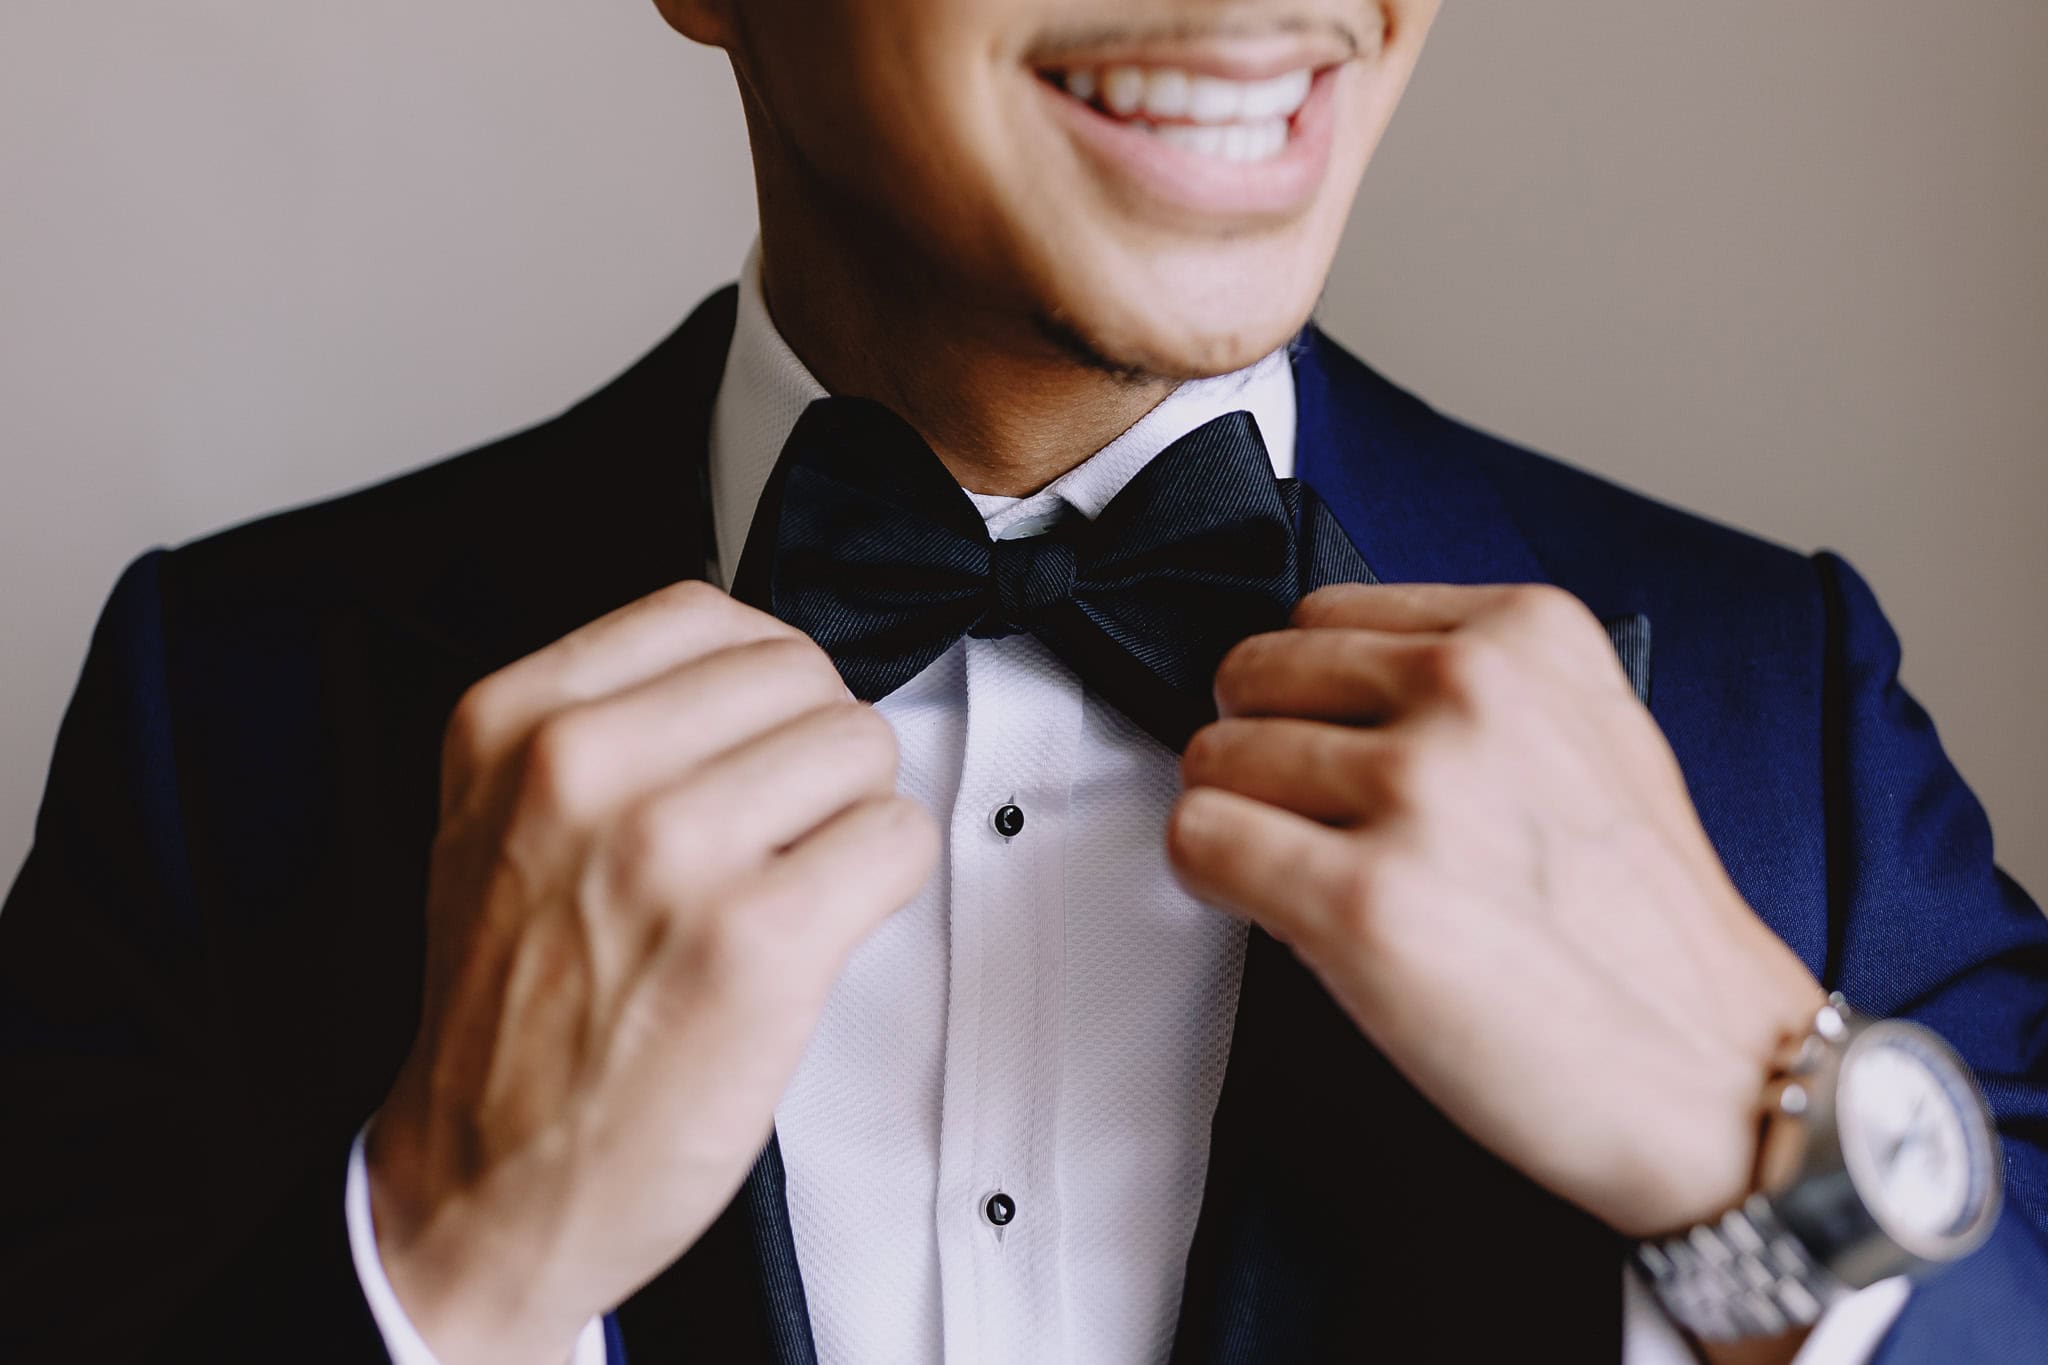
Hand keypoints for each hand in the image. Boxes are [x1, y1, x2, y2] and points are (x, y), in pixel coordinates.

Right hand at [365, 582, 936, 1364]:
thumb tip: (759, 667)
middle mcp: (581, 770)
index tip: (754, 743)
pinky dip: (885, 879)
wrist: (485, 1186)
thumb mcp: (497, 822)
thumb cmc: (511, 1014)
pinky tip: (822, 924)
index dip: (757, 684)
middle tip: (778, 828)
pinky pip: (896, 838)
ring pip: (860, 746)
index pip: (706, 613)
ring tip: (791, 881)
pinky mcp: (756, 941)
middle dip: (812, 748)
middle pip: (798, 672)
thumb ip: (603, 722)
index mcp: (512, 723)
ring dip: (852, 813)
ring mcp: (670, 851)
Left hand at [1167, 582, 1823, 1236]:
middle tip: (1317, 823)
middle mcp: (1471, 691)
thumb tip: (1324, 682)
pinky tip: (1278, 908)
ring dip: (1242, 820)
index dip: (1313, 698)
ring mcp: (1417, 791)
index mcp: (1529, 633)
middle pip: (1251, 676)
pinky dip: (1213, 877)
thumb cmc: (1647, 932)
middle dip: (1264, 751)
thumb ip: (1471, 683)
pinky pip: (1198, 840)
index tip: (1340, 751)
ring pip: (1214, 759)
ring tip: (1320, 877)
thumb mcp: (1591, 733)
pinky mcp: (1360, 900)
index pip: (1319, 616)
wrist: (1718, 1078)